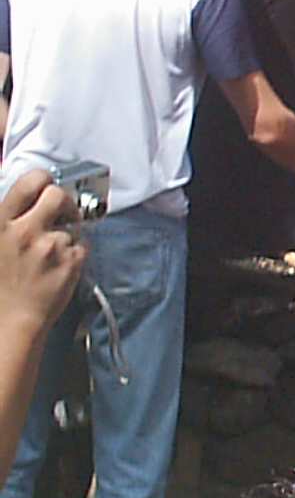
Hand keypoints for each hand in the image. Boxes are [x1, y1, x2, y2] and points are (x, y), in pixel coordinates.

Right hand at [0, 169, 85, 331]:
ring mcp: (51, 246)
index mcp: (0, 222)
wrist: (12, 319)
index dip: (42, 178)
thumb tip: (23, 203)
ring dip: (68, 230)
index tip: (46, 182)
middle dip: (63, 200)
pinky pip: (83, 244)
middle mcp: (26, 231)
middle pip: (58, 195)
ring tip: (55, 247)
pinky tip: (62, 261)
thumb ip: (7, 220)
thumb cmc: (1, 286)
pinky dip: (77, 250)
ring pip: (73, 223)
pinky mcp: (71, 262)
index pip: (28, 182)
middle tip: (62, 210)